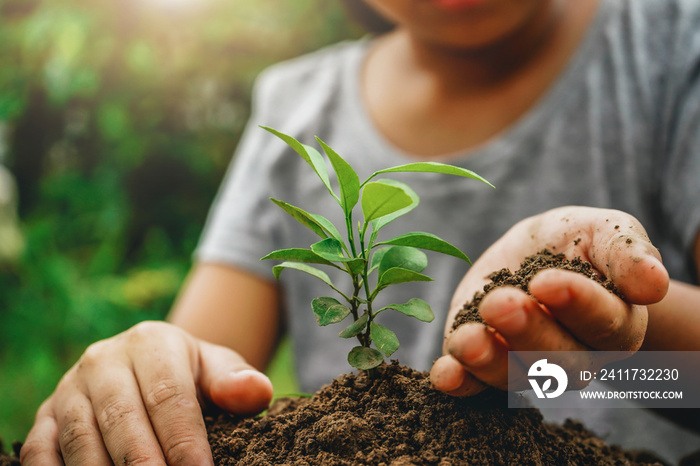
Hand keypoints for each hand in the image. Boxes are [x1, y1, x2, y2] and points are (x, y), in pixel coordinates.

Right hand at [20, 321, 272, 464]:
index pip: (169, 396)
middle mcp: (103, 360)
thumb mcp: (215, 368)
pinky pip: (40, 450)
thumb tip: (257, 392)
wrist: (144, 365)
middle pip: (123, 420)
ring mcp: (69, 388)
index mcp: (151, 343)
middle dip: (145, 464)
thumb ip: (235, 380)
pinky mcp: (45, 415)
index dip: (185, 442)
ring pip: (82, 439)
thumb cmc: (188, 373)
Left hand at [430, 206, 669, 395]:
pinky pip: (475, 385)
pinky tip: (445, 375)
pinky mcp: (485, 364)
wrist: (528, 252)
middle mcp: (575, 354)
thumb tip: (653, 284)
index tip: (546, 281)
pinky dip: (460, 383)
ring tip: (467, 341)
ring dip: (490, 362)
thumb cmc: (572, 242)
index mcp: (614, 322)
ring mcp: (527, 364)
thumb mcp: (600, 230)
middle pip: (560, 359)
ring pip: (516, 376)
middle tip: (500, 304)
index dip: (577, 305)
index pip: (605, 324)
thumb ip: (625, 252)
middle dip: (528, 333)